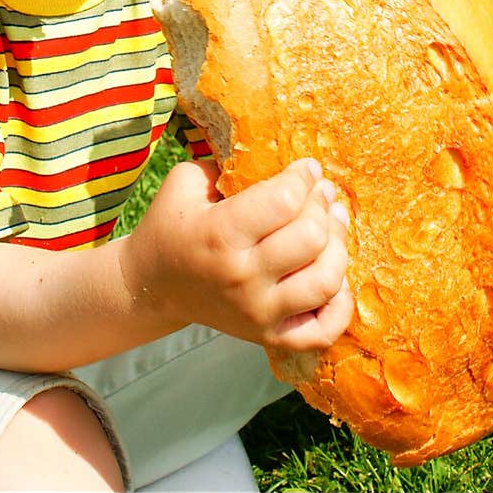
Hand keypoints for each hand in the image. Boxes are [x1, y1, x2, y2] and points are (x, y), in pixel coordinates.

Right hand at [122, 157, 351, 355]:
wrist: (152, 286)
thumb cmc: (171, 226)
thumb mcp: (186, 182)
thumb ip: (227, 164)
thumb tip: (278, 155)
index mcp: (219, 235)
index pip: (284, 201)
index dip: (303, 177)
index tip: (308, 168)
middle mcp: (243, 279)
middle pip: (310, 237)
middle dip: (322, 205)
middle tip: (321, 192)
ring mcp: (259, 313)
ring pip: (326, 281)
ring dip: (338, 245)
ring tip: (332, 223)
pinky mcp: (270, 337)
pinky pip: (325, 330)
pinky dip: (340, 303)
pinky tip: (334, 275)